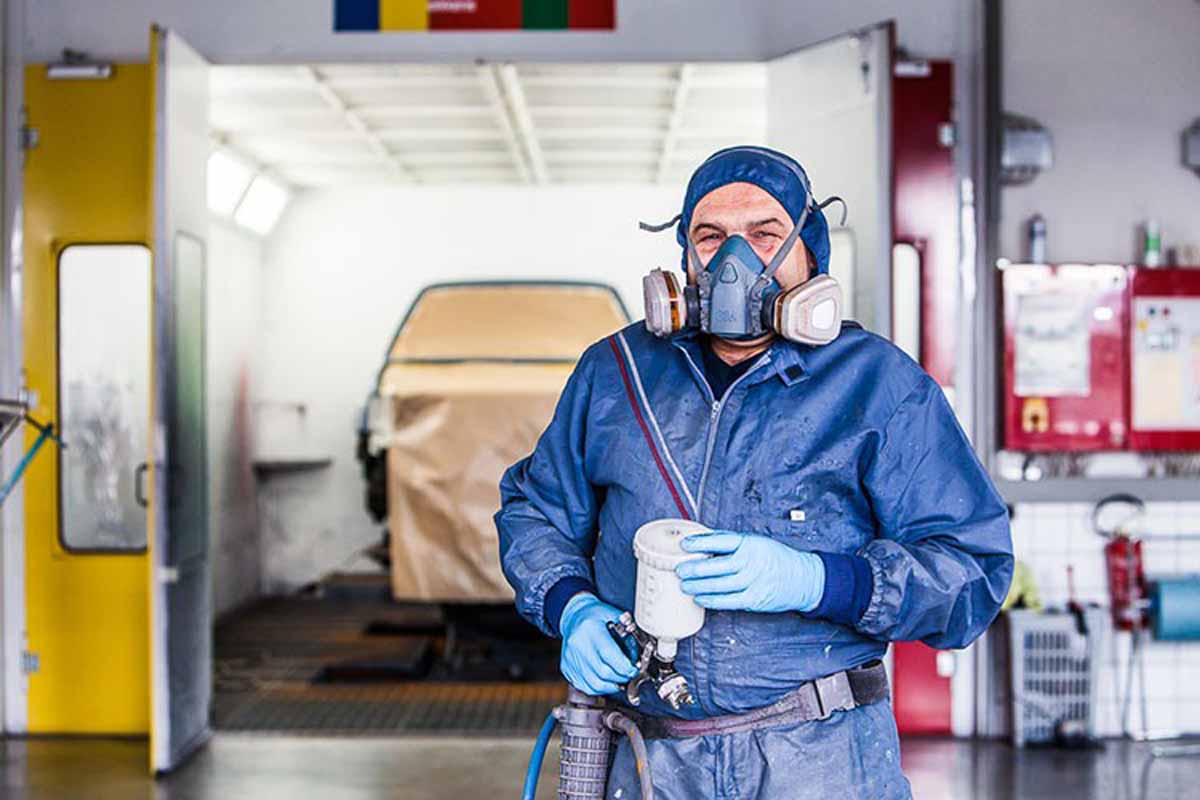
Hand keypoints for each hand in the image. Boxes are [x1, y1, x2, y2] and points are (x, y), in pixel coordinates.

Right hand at [558, 593, 638, 695]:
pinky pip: (586, 687)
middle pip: (603, 673)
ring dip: (612, 685)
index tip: (635, 669)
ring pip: (595, 684)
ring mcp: (570, 659)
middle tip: (630, 673)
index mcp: (590, 629)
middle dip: (622, 677)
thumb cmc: (594, 615)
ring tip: (619, 678)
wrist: (573, 617)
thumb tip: (643, 649)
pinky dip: (600, 688)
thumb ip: (629, 630)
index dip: (626, 667)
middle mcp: (577, 645)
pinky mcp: (567, 669)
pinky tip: (606, 680)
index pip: (609, 655)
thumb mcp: (614, 614)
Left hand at [677, 531, 824, 612]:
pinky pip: (729, 601)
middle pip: (717, 565)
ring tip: (684, 585)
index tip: (684, 545)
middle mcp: (751, 562)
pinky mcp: (755, 599)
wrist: (803, 578)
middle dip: (695, 569)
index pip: (721, 541)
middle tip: (679, 569)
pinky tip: (700, 598)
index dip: (700, 543)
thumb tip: (703, 539)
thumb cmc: (776, 558)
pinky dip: (712, 601)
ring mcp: (753, 581)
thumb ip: (730, 541)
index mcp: (750, 544)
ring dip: (699, 586)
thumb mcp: (756, 541)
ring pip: (720, 585)